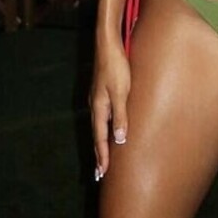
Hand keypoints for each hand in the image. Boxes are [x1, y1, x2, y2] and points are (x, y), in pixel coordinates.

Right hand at [90, 47, 130, 180]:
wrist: (108, 44)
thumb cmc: (116, 67)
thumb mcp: (121, 92)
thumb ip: (121, 115)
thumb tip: (119, 140)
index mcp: (99, 108)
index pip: (100, 138)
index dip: (103, 156)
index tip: (102, 173)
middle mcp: (95, 106)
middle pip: (96, 135)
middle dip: (99, 154)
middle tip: (99, 174)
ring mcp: (98, 100)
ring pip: (99, 127)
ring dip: (101, 143)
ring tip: (103, 157)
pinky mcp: (102, 93)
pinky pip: (102, 118)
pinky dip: (104, 130)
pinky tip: (109, 130)